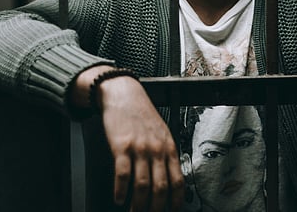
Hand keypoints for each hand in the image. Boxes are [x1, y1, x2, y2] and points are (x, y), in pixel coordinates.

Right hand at [71, 66, 183, 211]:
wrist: (125, 95)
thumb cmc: (143, 115)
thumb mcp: (162, 133)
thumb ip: (165, 154)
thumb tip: (169, 178)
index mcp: (169, 148)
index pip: (178, 180)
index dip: (177, 200)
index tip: (173, 210)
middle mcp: (157, 149)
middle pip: (161, 187)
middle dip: (156, 208)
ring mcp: (140, 148)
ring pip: (142, 185)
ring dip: (138, 204)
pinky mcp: (121, 146)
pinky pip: (122, 174)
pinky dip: (120, 190)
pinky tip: (118, 198)